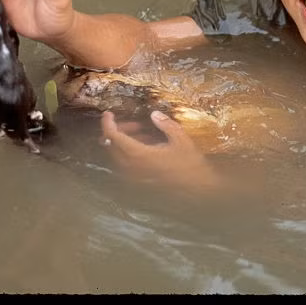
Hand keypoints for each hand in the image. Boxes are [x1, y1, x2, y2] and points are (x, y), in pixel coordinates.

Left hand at [100, 110, 221, 193]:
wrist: (198, 191)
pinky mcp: (138, 183)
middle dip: (119, 131)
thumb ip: (165, 124)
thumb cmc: (190, 165)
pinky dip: (129, 154)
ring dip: (125, 143)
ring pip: (118, 156)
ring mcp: (133, 178)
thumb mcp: (181, 139)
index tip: (109, 113)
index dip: (108, 123)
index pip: (113, 137)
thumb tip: (153, 114)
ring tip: (144, 135)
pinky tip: (147, 149)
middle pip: (112, 146)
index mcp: (139, 155)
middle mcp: (131, 168)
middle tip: (135, 124)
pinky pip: (125, 166)